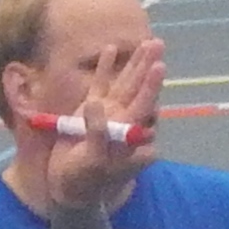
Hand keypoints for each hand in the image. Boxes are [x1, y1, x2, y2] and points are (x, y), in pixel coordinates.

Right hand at [41, 38, 164, 210]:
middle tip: (158, 44)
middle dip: (148, 67)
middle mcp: (124, 119)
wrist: (69, 187)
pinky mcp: (91, 109)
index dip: (151, 86)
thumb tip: (94, 103)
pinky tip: (110, 48)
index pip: (144, 106)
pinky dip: (104, 68)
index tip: (159, 67)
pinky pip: (100, 85)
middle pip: (139, 89)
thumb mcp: (93, 162)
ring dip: (134, 63)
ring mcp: (109, 112)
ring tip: (146, 41)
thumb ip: (97, 134)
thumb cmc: (85, 180)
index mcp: (129, 134)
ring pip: (123, 83)